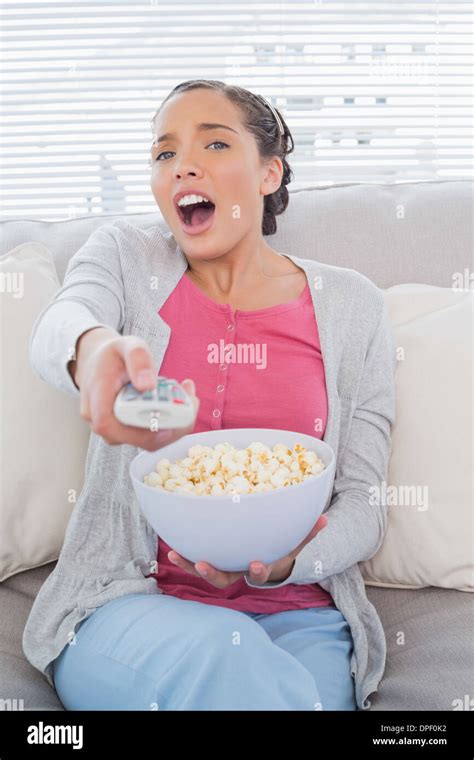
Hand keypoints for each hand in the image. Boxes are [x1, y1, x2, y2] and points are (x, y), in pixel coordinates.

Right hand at [77, 332, 198, 450]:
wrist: (100, 366)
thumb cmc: (112, 357)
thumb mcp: (126, 345)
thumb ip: (138, 359)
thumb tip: (148, 385)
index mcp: (96, 400)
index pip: (109, 425)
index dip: (140, 429)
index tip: (169, 415)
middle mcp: (104, 423)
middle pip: (140, 439)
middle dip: (173, 424)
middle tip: (192, 400)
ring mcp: (117, 433)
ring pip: (151, 441)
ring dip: (176, 424)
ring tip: (189, 395)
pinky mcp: (130, 434)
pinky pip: (154, 436)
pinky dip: (172, 423)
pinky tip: (182, 403)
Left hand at [167, 513, 328, 587]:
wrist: (268, 560)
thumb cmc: (281, 548)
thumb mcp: (295, 542)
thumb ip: (308, 532)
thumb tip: (325, 518)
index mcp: (261, 566)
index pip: (260, 573)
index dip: (258, 571)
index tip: (256, 564)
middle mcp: (239, 571)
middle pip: (225, 580)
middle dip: (214, 574)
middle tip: (203, 565)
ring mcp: (225, 567)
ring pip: (207, 572)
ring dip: (191, 566)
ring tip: (176, 555)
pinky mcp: (213, 559)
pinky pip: (196, 560)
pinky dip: (184, 557)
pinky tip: (171, 548)